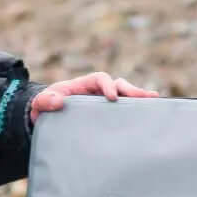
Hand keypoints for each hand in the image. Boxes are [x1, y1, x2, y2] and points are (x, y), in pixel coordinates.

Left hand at [30, 72, 158, 123]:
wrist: (46, 118)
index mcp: (83, 84)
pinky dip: (134, 112)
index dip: (108, 85)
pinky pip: (121, 112)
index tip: (111, 98)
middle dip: (132, 90)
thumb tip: (58, 101)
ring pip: (124, 97)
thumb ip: (45, 100)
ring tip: (155, 103)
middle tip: (147, 97)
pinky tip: (148, 118)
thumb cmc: (44, 106)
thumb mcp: (40, 103)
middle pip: (119, 85)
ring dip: (139, 99)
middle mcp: (96, 91)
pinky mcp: (105, 116)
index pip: (100, 79)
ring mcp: (102, 103)